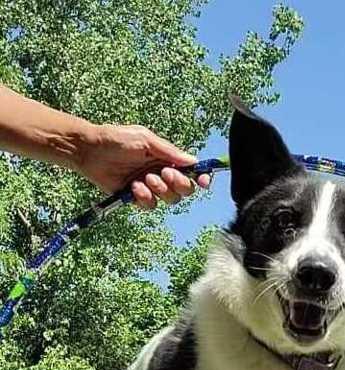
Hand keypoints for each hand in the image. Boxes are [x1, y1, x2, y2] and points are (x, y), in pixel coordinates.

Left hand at [76, 123, 210, 208]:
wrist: (90, 151)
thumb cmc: (115, 139)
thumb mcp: (145, 139)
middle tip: (164, 174)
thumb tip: (192, 160)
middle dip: (178, 184)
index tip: (203, 181)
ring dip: (159, 190)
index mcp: (167, 158)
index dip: (200, 177)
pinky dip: (144, 197)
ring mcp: (150, 187)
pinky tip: (133, 188)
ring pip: (169, 199)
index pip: (191, 171)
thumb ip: (169, 152)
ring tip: (143, 179)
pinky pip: (151, 206)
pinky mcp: (137, 198)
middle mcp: (161, 173)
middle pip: (185, 189)